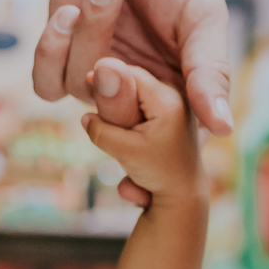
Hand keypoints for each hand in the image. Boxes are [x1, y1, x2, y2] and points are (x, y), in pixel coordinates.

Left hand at [33, 0, 231, 145]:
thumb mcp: (203, 16)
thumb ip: (211, 71)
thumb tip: (225, 129)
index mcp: (181, 88)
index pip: (169, 139)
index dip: (156, 139)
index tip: (151, 109)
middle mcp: (139, 87)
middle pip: (119, 127)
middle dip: (113, 91)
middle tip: (116, 56)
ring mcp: (98, 72)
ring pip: (81, 92)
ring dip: (88, 36)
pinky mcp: (62, 52)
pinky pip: (47, 83)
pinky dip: (52, 51)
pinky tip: (68, 12)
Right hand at [81, 61, 205, 205]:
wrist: (184, 194)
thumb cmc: (160, 174)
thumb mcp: (125, 151)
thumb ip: (102, 128)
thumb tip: (84, 106)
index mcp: (169, 100)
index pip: (129, 73)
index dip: (105, 81)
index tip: (91, 94)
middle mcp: (176, 95)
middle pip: (132, 82)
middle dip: (115, 100)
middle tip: (107, 122)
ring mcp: (176, 102)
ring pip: (136, 93)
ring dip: (123, 110)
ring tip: (126, 135)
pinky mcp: (171, 111)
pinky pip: (144, 102)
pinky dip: (132, 115)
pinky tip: (132, 135)